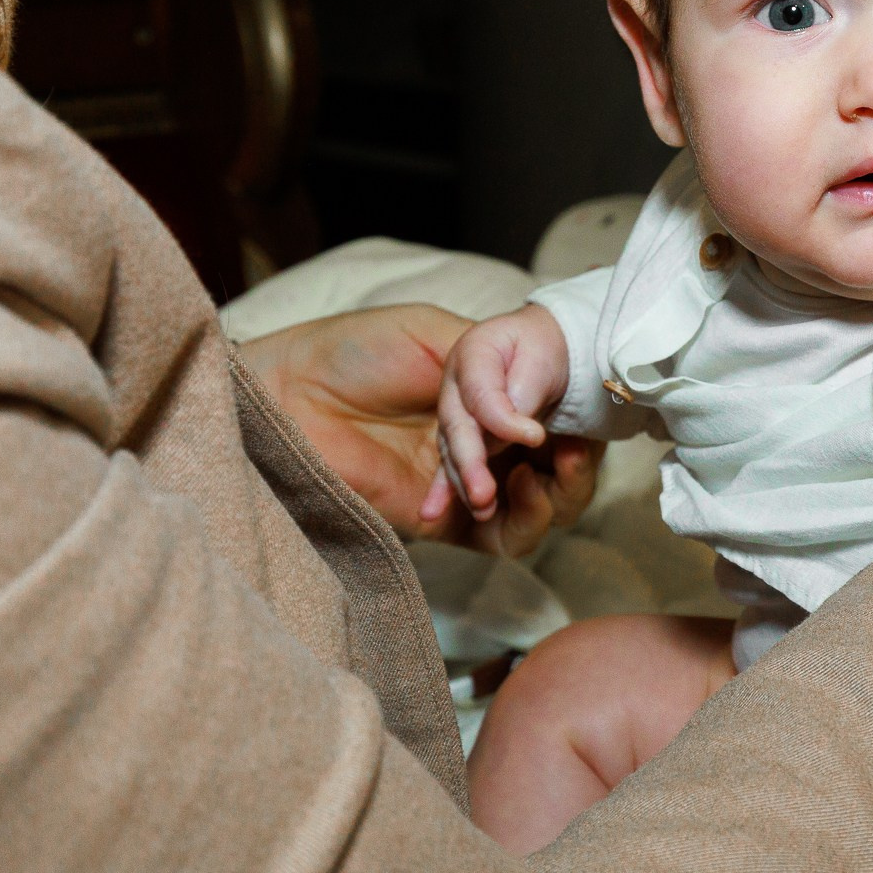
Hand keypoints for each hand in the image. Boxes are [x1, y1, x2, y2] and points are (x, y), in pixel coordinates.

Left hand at [237, 304, 593, 557]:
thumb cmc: (355, 350)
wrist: (290, 394)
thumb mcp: (437, 334)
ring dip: (554, 496)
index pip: (561, 419)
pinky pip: (503, 538)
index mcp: (493, 399)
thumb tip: (542, 402)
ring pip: (542, 510)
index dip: (582, 423)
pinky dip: (521, 521)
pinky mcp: (444, 521)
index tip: (581, 417)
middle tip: (567, 450)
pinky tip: (506, 491)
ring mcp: (469, 485)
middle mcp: (490, 445)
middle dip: (577, 464)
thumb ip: (495, 368)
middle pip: (563, 471)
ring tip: (538, 470)